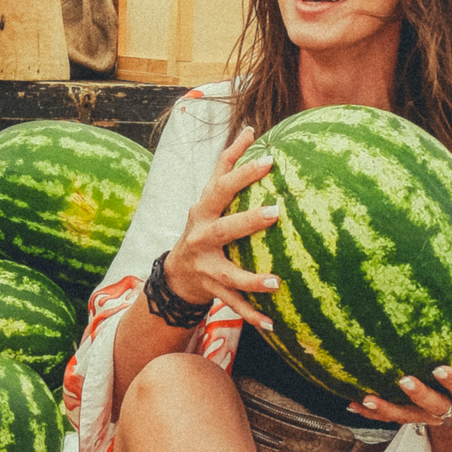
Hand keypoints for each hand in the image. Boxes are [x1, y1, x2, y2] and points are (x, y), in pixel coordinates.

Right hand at [160, 126, 281, 334]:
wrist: (175, 275)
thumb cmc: (202, 226)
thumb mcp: (208, 197)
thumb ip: (227, 164)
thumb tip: (252, 128)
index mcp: (203, 211)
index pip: (220, 185)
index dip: (241, 169)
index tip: (269, 158)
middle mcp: (201, 237)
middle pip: (223, 228)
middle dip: (248, 221)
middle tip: (276, 212)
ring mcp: (205, 266)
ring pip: (228, 274)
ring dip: (251, 280)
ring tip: (276, 283)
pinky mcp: (211, 290)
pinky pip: (233, 304)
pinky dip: (252, 315)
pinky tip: (273, 324)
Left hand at [347, 321, 451, 428]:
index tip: (438, 368)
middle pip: (436, 409)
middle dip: (419, 397)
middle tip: (403, 380)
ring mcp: (429, 415)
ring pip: (408, 417)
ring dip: (387, 409)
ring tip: (367, 398)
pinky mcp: (411, 415)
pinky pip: (391, 416)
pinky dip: (372, 411)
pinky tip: (351, 402)